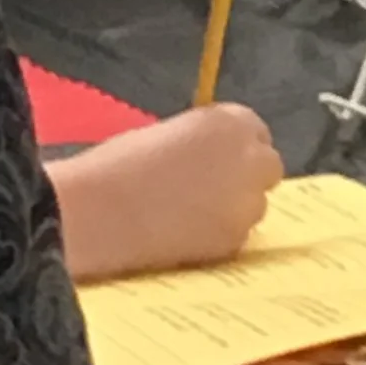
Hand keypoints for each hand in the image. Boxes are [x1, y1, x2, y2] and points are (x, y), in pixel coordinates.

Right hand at [49, 104, 283, 282]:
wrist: (98, 212)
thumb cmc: (118, 163)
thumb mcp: (169, 132)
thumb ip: (203, 141)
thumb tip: (213, 157)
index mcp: (230, 123)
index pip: (255, 131)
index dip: (236, 148)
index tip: (218, 160)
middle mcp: (249, 159)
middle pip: (267, 167)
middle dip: (246, 176)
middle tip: (212, 190)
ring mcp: (247, 203)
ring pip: (255, 205)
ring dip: (234, 208)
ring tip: (192, 216)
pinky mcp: (234, 241)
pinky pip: (236, 236)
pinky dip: (218, 236)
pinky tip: (184, 236)